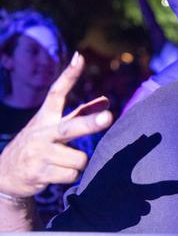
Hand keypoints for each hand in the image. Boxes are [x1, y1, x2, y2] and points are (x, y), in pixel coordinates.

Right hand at [0, 53, 112, 198]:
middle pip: (71, 127)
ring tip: (61, 163)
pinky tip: (55, 174)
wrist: (5, 176)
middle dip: (90, 123)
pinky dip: (70, 176)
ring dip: (77, 164)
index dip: (69, 76)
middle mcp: (41, 133)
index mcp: (45, 118)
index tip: (80, 58)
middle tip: (109, 116)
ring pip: (79, 159)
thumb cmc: (38, 146)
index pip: (56, 93)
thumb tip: (106, 100)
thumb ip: (80, 114)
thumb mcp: (53, 127)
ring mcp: (39, 153)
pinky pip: (73, 175)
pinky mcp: (39, 172)